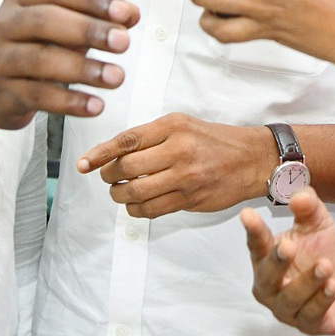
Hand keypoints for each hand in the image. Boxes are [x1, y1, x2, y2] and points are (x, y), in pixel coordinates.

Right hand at [0, 0, 138, 127]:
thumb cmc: (34, 46)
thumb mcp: (63, 25)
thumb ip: (96, 17)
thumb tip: (131, 14)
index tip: (125, 13)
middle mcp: (4, 24)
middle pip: (46, 21)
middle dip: (88, 31)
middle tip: (123, 43)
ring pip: (41, 60)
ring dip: (83, 69)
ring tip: (116, 77)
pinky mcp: (3, 93)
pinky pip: (38, 96)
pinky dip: (70, 101)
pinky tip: (95, 105)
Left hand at [78, 113, 272, 217]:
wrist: (251, 158)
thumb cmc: (213, 140)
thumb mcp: (183, 125)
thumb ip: (150, 137)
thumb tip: (112, 154)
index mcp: (173, 126)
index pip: (127, 140)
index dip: (100, 153)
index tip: (83, 164)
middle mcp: (178, 149)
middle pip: (127, 168)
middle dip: (109, 176)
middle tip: (109, 177)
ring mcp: (185, 176)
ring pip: (136, 192)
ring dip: (120, 195)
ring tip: (121, 191)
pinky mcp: (190, 199)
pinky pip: (152, 210)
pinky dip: (137, 209)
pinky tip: (137, 203)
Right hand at [241, 188, 334, 335]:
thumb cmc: (323, 253)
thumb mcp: (318, 224)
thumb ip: (308, 207)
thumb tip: (299, 196)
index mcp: (267, 257)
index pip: (257, 244)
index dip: (252, 230)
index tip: (248, 214)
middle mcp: (271, 285)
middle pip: (266, 276)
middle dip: (277, 261)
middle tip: (288, 246)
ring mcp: (287, 308)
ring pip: (290, 297)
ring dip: (308, 281)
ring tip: (325, 265)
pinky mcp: (308, 324)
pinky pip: (311, 314)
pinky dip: (322, 300)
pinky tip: (333, 286)